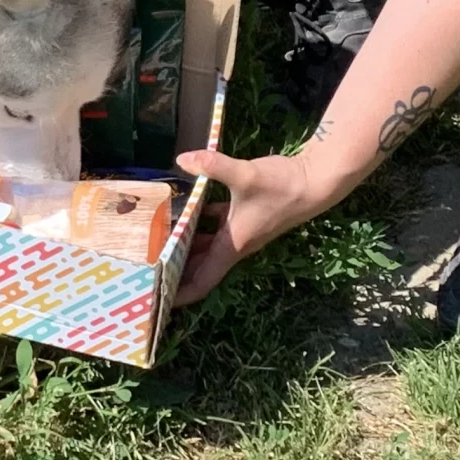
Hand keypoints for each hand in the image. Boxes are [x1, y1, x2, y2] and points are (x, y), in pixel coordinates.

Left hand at [171, 146, 337, 303]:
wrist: (314, 181)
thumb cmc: (283, 186)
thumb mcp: (246, 176)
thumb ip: (213, 166)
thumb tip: (183, 158)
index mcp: (232, 245)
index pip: (202, 281)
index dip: (180, 294)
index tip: (156, 302)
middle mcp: (234, 244)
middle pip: (198, 267)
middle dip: (174, 271)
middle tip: (144, 270)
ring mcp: (240, 231)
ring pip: (205, 247)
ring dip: (184, 247)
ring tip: (156, 241)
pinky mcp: (244, 216)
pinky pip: (214, 227)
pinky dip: (198, 224)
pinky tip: (182, 210)